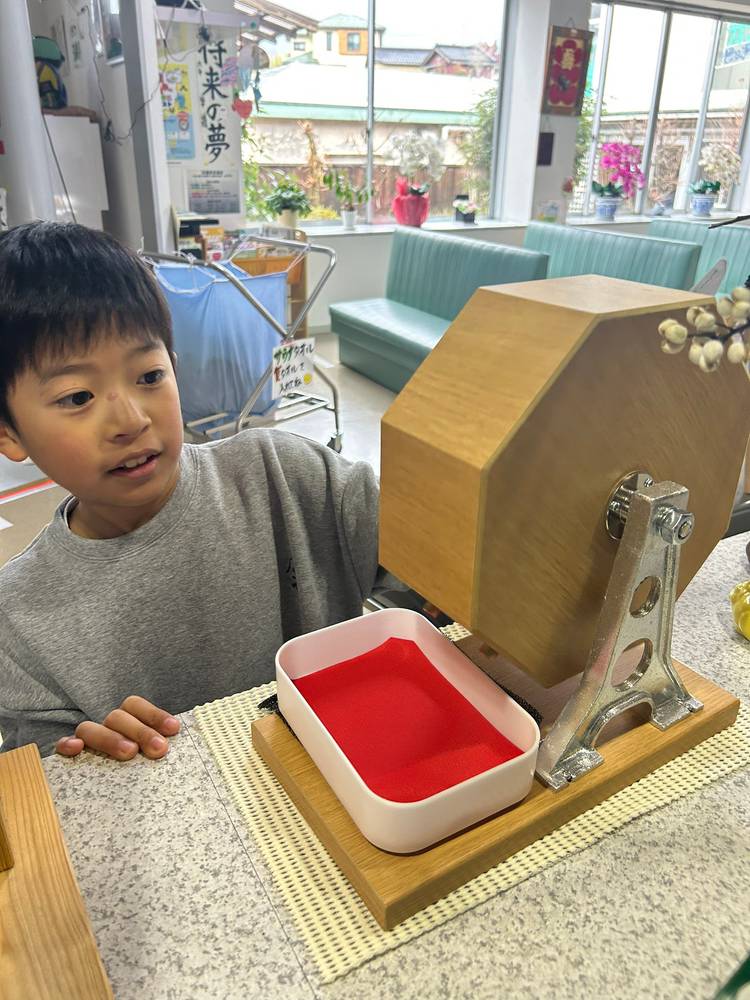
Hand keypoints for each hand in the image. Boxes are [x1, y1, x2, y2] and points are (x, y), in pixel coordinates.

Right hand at [55, 696, 180, 760]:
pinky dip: (67, 744)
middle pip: (117, 717)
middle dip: (141, 731)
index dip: (154, 715)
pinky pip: (62, 745)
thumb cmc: (142, 767)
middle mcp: (107, 727)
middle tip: (159, 749)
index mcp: (127, 720)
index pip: (135, 705)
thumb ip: (161, 746)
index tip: (173, 729)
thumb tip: (179, 743)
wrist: (111, 800)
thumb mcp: (154, 754)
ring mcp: (87, 740)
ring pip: (90, 728)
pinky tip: (76, 749)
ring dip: (110, 738)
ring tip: (129, 752)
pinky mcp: (69, 756)